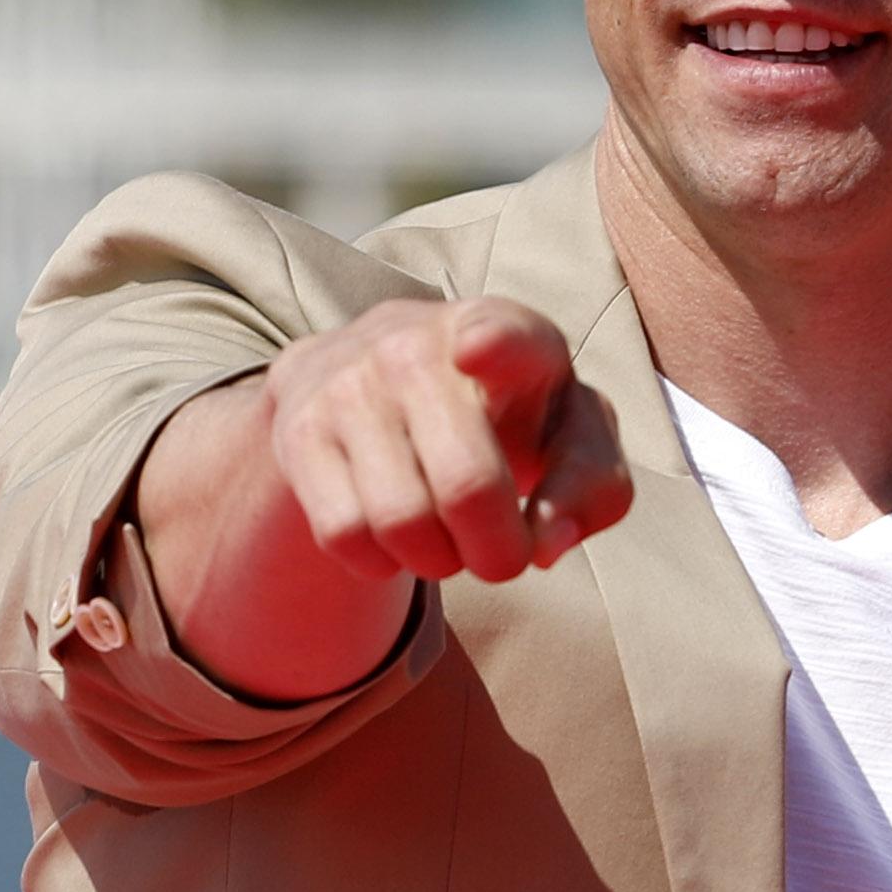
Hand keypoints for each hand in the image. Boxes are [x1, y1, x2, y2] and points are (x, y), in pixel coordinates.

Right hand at [252, 297, 631, 589]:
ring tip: (449, 542)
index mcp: (505, 329)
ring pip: (402, 523)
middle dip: (499, 554)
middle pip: (468, 485)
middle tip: (503, 558)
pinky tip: (395, 537)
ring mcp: (348, 384)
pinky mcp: (298, 430)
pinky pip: (344, 534)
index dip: (494, 344)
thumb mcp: (573, 435)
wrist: (378, 380)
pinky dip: (380, 562)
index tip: (477, 351)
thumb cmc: (510, 414)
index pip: (500, 331)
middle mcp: (415, 344)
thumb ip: (594, 484)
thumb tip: (546, 542)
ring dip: (439, 562)